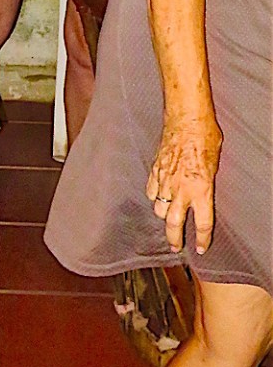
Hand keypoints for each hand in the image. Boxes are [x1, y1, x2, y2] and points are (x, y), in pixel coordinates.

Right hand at [146, 116, 222, 255]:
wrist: (185, 119)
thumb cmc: (205, 136)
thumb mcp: (215, 163)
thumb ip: (208, 181)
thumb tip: (205, 189)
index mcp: (201, 190)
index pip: (202, 224)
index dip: (202, 239)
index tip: (200, 247)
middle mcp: (181, 189)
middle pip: (174, 224)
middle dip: (174, 239)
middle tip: (176, 246)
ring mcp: (165, 180)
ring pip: (159, 209)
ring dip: (164, 216)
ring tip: (167, 219)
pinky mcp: (155, 170)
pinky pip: (151, 191)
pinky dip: (154, 197)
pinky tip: (157, 197)